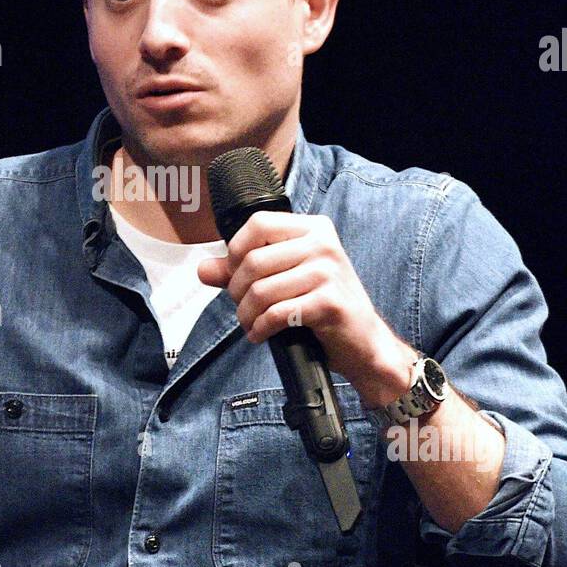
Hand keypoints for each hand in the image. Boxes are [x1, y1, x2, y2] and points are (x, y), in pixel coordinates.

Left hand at [196, 212, 413, 408]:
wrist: (364, 342)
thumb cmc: (323, 306)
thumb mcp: (286, 279)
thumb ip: (243, 271)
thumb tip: (203, 269)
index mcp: (314, 228)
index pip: (258, 223)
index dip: (236, 250)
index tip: (234, 274)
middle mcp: (323, 244)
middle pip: (254, 261)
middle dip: (237, 290)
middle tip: (241, 307)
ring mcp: (329, 273)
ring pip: (262, 290)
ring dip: (246, 314)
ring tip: (250, 323)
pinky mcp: (329, 303)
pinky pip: (277, 313)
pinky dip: (261, 328)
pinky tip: (261, 334)